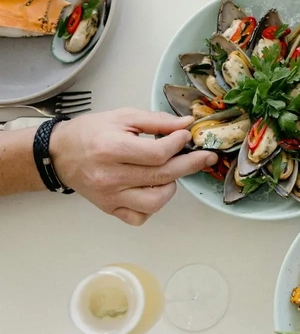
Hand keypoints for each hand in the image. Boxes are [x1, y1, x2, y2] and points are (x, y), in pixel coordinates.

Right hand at [49, 108, 217, 226]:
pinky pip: (140, 216)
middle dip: (191, 164)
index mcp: (112, 150)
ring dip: (170, 186)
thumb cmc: (91, 132)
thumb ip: (156, 121)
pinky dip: (152, 205)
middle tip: (207, 157)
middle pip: (162, 176)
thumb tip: (185, 125)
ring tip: (168, 172)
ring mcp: (110, 197)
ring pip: (155, 202)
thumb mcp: (123, 117)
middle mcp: (110, 177)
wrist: (59, 153)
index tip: (186, 136)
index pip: (157, 154)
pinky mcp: (110, 209)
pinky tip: (152, 188)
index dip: (178, 144)